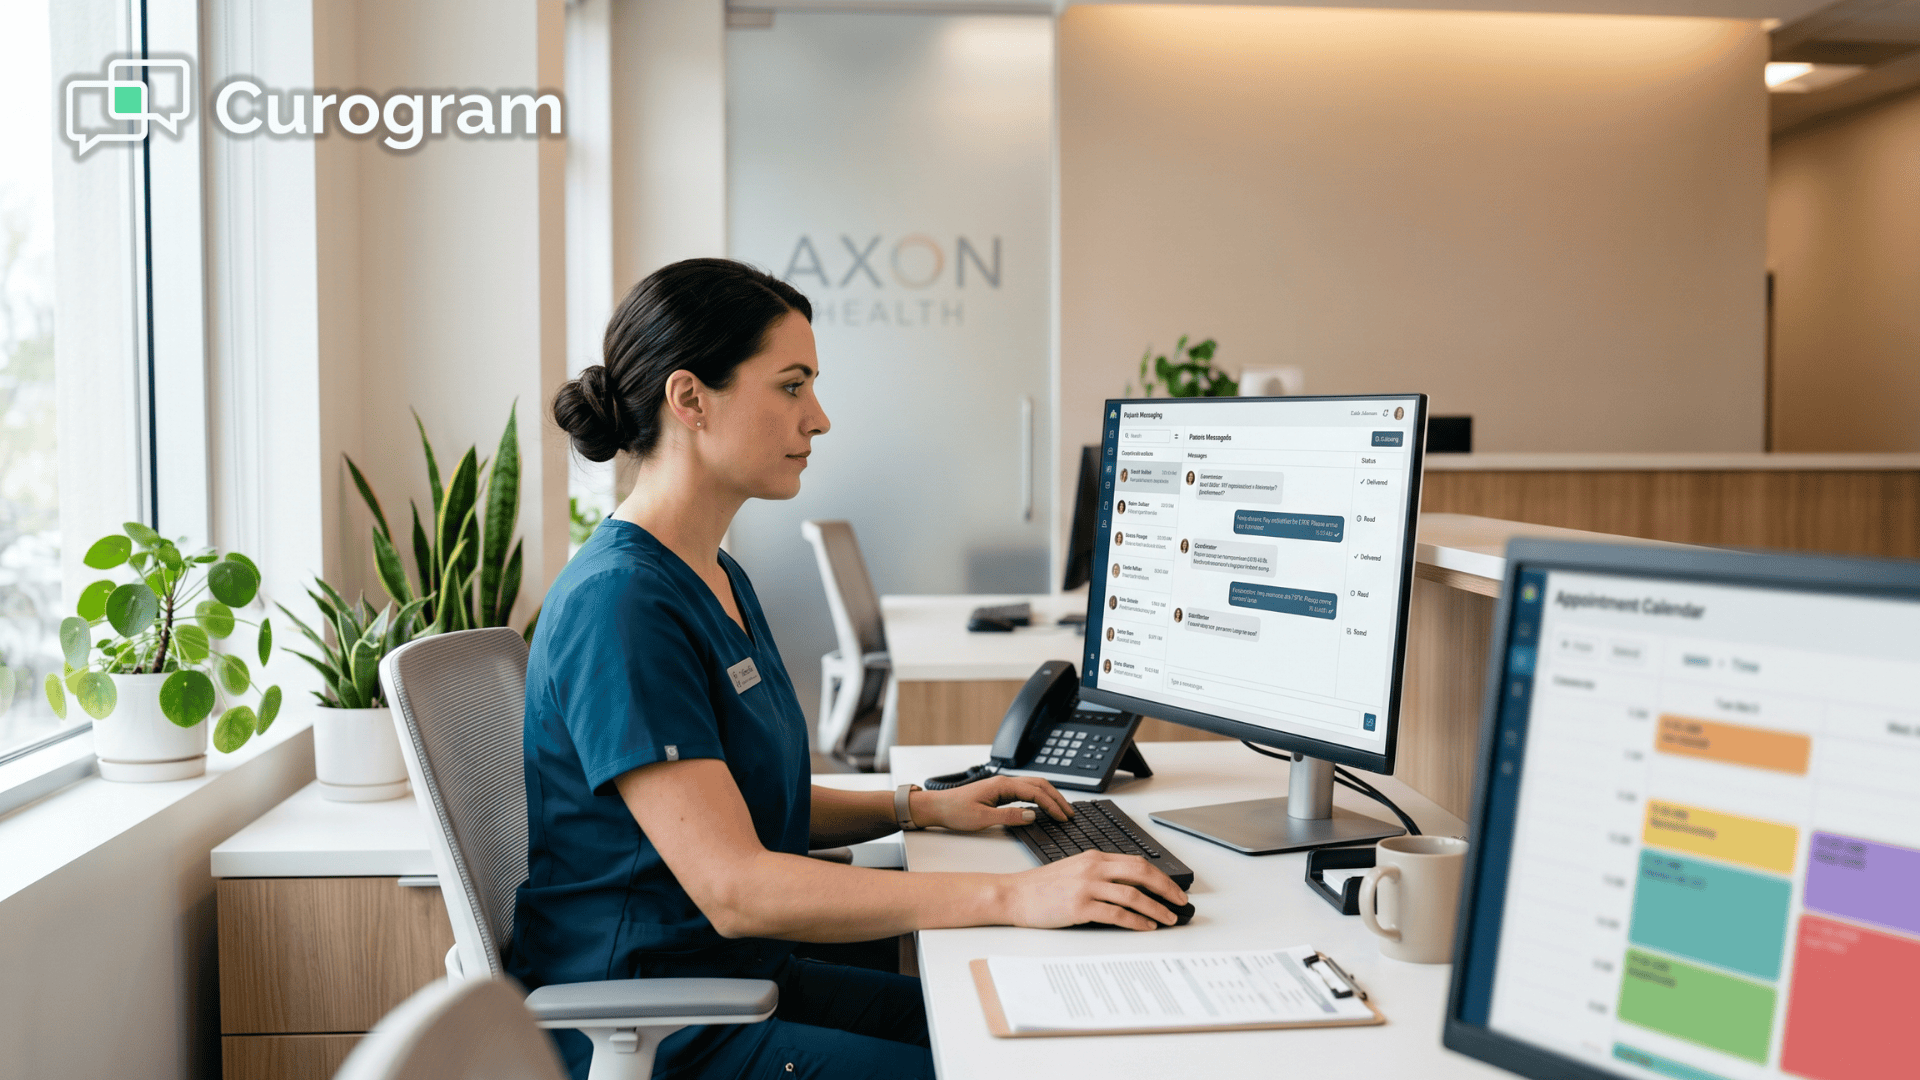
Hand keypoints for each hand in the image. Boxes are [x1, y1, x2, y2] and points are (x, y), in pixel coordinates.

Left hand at [914, 775, 1072, 832]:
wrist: (937, 807)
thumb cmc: (955, 811)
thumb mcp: (983, 819)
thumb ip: (1009, 817)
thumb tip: (1032, 815)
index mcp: (1002, 785)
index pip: (1035, 792)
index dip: (1052, 804)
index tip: (1063, 816)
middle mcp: (1004, 782)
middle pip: (1038, 784)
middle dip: (1056, 798)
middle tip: (1069, 812)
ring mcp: (1002, 786)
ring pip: (1033, 786)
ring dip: (1049, 796)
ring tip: (1061, 809)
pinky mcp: (999, 792)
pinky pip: (1025, 791)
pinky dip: (1039, 797)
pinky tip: (1043, 806)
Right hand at [1002, 852, 1187, 930]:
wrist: (1014, 895)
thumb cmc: (1042, 887)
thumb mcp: (1074, 870)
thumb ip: (1100, 874)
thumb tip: (1131, 888)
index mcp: (1094, 857)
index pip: (1137, 863)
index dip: (1161, 877)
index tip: (1174, 889)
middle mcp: (1093, 868)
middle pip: (1141, 874)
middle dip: (1166, 889)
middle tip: (1180, 903)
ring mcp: (1087, 886)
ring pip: (1133, 895)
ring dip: (1156, 909)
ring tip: (1168, 919)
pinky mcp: (1080, 907)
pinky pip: (1117, 914)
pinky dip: (1136, 921)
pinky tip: (1146, 926)